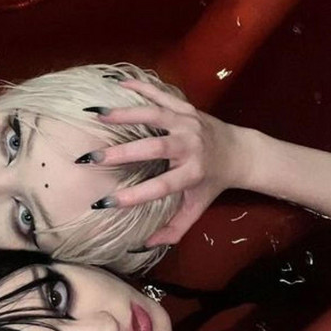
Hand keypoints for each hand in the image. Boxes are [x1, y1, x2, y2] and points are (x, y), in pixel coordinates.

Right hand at [88, 79, 248, 246]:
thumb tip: (144, 245)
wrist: (240, 151)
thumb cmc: (211, 184)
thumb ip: (173, 230)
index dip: (133, 196)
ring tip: (97, 115)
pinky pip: (161, 93)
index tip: (105, 203)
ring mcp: (187, 122)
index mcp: (192, 173)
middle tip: (91, 158)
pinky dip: (139, 87)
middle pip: (153, 147)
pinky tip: (116, 85)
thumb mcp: (195, 210)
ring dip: (125, 114)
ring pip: (155, 114)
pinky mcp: (185, 107)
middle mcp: (190, 145)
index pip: (159, 187)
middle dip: (121, 153)